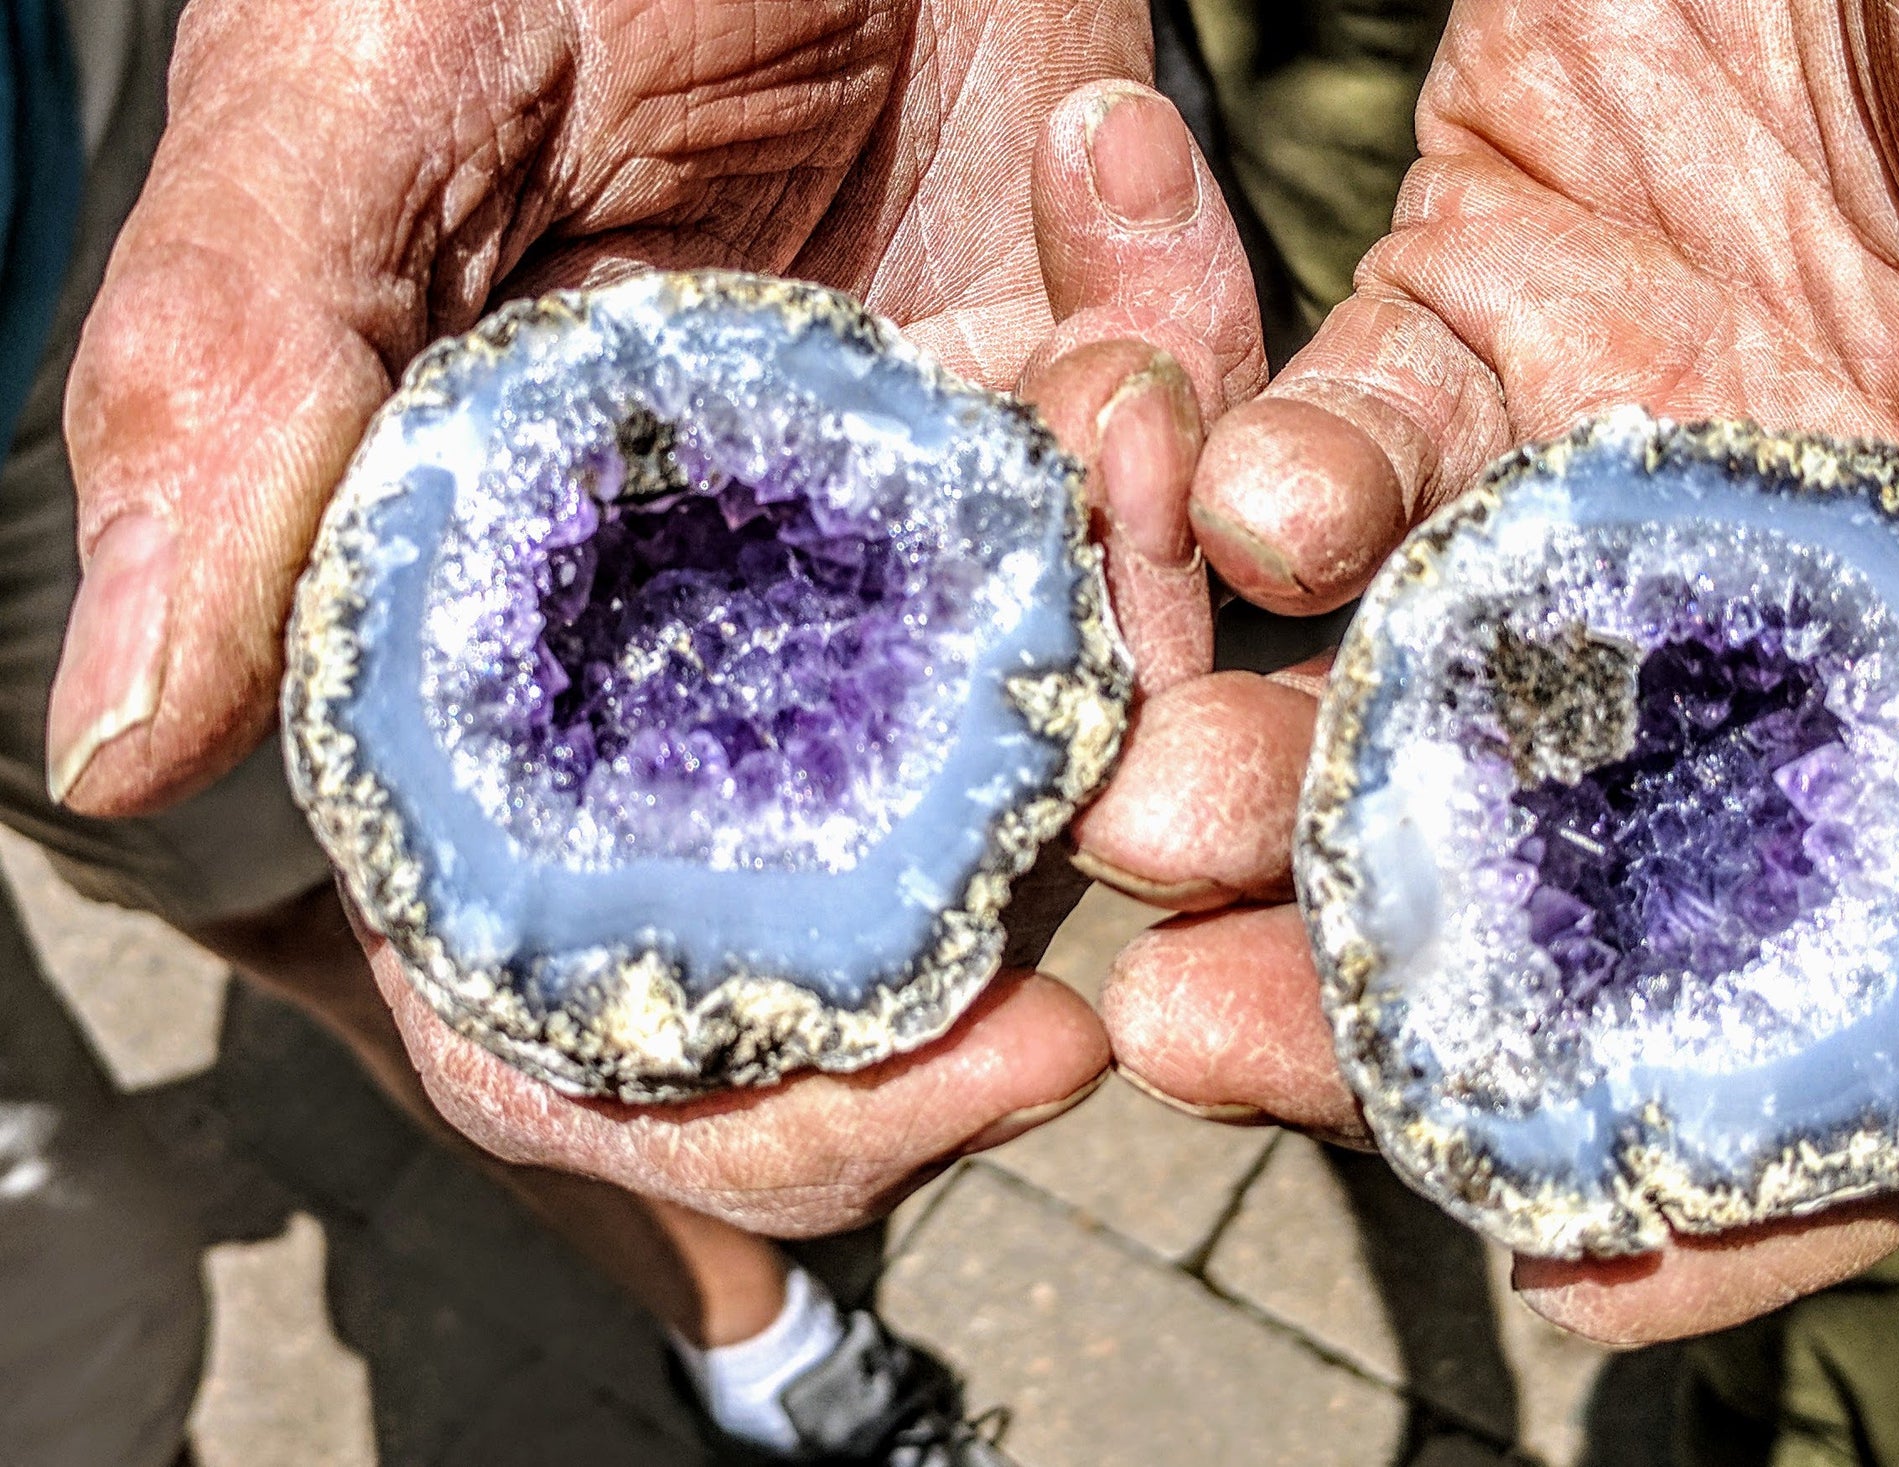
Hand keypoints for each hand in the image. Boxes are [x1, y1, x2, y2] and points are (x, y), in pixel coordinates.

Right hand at [56, 0, 1260, 1236]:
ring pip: (1077, 735)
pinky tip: (1114, 175)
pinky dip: (1190, 377)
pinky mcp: (1052, 426)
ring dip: (1144, 606)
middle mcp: (703, 651)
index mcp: (484, 659)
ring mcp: (899, 551)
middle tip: (1171, 855)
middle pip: (866, 948)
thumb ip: (234, 400)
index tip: (944, 1084)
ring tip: (1123, 381)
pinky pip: (1187, 500)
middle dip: (1034, 946)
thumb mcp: (351, 122)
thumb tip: (119, 744)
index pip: (573, 996)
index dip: (736, 1103)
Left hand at [1083, 0, 1898, 1339]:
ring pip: (1444, 675)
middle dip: (1424, 972)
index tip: (1593, 1251)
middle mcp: (1855, 570)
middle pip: (1630, 855)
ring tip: (1147, 823)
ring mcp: (1656, 438)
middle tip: (1228, 1042)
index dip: (1786, 1135)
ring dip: (1285, 761)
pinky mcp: (1501, 291)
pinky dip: (1274, 481)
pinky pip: (1359, 430)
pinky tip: (1221, 494)